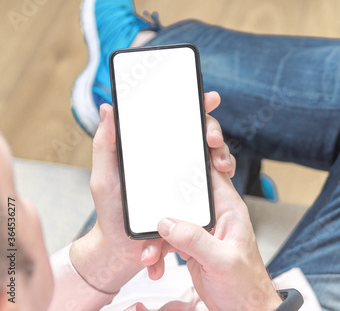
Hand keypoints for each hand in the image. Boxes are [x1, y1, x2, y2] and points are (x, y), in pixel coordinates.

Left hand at [70, 91, 235, 292]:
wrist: (121, 252)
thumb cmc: (111, 214)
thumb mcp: (104, 177)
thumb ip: (105, 144)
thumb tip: (108, 108)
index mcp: (153, 151)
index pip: (175, 122)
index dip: (194, 107)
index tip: (209, 99)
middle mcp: (172, 161)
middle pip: (199, 136)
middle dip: (213, 131)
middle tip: (212, 139)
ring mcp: (185, 180)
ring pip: (212, 158)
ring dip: (223, 154)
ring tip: (221, 164)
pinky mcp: (194, 200)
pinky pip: (214, 185)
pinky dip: (222, 177)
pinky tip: (223, 174)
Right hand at [156, 155, 282, 309]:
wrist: (243, 310)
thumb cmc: (246, 284)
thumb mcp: (222, 261)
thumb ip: (195, 240)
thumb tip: (167, 223)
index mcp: (229, 209)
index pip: (214, 173)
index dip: (198, 157)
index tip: (176, 150)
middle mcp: (214, 215)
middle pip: (183, 196)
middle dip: (162, 206)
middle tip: (147, 218)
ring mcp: (201, 230)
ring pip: (171, 220)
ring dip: (156, 237)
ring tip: (150, 256)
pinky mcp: (191, 246)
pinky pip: (168, 241)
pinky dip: (158, 253)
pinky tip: (155, 266)